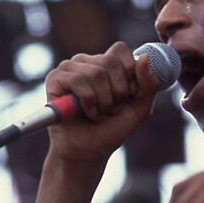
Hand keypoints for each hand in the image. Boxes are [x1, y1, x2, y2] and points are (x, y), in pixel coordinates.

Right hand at [33, 42, 158, 202]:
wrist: (88, 153)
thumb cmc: (111, 130)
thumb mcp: (139, 109)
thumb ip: (148, 84)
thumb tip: (145, 57)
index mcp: (107, 64)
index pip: (120, 50)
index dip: (129, 73)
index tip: (127, 96)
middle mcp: (87, 62)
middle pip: (111, 61)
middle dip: (117, 92)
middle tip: (111, 109)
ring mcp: (69, 68)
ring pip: (96, 73)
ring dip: (103, 101)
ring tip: (98, 113)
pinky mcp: (55, 79)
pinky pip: (78, 80)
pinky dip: (88, 102)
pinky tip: (87, 113)